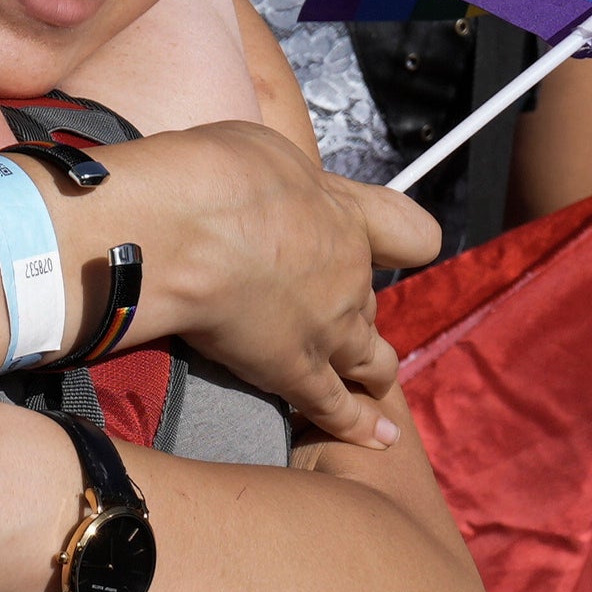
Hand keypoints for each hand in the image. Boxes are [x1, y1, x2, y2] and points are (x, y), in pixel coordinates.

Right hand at [99, 121, 426, 444]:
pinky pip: (337, 407)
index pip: (407, 231)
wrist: (184, 230)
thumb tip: (272, 189)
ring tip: (377, 387)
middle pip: (371, 299)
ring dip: (375, 371)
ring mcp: (330, 329)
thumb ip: (282, 182)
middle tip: (320, 312)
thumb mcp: (261, 151)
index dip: (402, 243)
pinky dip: (360, 425)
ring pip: (372, 359)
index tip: (397, 250)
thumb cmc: (212, 179)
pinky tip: (379, 440)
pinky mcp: (297, 373)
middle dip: (354, 308)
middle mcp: (350, 275)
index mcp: (346, 215)